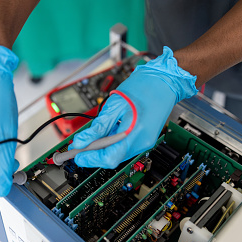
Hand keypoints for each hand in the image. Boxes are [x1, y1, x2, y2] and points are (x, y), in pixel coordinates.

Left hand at [70, 46, 197, 167]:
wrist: (164, 82)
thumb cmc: (142, 88)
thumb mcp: (115, 105)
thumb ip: (98, 126)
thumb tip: (81, 141)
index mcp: (134, 133)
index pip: (109, 158)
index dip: (90, 159)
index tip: (77, 155)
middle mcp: (141, 142)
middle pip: (113, 158)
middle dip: (94, 154)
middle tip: (79, 145)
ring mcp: (145, 142)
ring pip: (118, 153)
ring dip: (103, 148)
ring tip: (93, 135)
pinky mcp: (145, 140)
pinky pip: (124, 147)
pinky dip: (112, 143)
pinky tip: (108, 132)